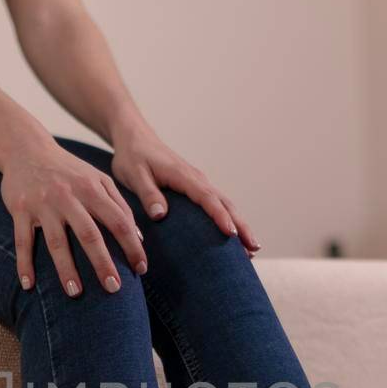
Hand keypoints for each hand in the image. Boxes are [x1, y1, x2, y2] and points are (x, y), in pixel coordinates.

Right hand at [2, 143, 146, 296]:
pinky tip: (28, 286)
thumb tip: (138, 238)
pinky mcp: (20, 209)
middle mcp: (69, 196)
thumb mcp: (98, 179)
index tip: (140, 270)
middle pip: (89, 234)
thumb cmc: (69, 171)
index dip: (132, 246)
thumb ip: (119, 205)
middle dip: (102, 263)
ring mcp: (43, 204)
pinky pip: (22, 241)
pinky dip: (24, 264)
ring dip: (65, 269)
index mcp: (92, 189)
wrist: (26, 149)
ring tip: (75, 293)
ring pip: (56, 241)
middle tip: (114, 289)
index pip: (118, 221)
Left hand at [110, 126, 259, 255]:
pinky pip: (216, 204)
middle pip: (225, 203)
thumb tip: (160, 214)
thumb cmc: (133, 156)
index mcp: (183, 176)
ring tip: (252, 249)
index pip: (207, 198)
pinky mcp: (195, 188)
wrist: (135, 138)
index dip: (220, 216)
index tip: (231, 233)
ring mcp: (198, 183)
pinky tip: (234, 236)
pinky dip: (229, 219)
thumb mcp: (134, 174)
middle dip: (241, 225)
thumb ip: (148, 193)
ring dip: (240, 224)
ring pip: (225, 204)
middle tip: (254, 248)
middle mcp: (196, 179)